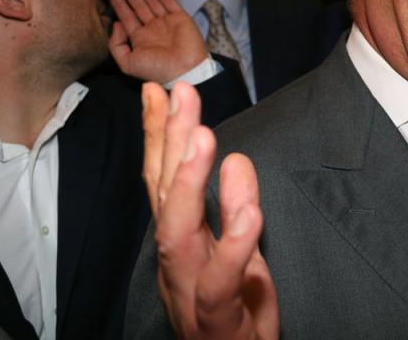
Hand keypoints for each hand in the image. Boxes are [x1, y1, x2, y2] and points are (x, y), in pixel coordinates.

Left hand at [108, 0, 207, 82]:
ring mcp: (167, 22)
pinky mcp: (180, 18)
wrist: (183, 71)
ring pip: (151, 0)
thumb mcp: (127, 62)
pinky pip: (168, 1)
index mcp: (141, 39)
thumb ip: (116, 44)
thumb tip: (116, 24)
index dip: (120, 3)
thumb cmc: (156, 71)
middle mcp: (153, 28)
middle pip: (138, 5)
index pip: (127, 16)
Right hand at [142, 82, 279, 339]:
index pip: (162, 182)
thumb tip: (238, 157)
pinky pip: (220, 284)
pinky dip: (233, 246)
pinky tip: (250, 213)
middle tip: (181, 94)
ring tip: (202, 137)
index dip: (157, 137)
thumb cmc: (237, 310)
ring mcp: (190, 293)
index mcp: (180, 244)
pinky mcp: (217, 322)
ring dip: (188, 184)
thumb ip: (234, 207)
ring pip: (178, 236)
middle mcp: (176, 264)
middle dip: (168, 143)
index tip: (159, 91)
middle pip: (164, 197)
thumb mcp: (238, 250)